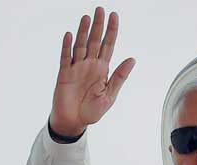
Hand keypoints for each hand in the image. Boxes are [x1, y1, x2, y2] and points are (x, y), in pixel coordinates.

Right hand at [49, 6, 134, 136]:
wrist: (75, 122)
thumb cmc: (92, 111)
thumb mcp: (110, 95)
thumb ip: (119, 76)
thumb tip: (132, 59)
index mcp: (102, 69)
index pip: (108, 45)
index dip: (111, 31)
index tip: (114, 16)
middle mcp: (90, 65)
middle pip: (94, 41)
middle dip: (98, 26)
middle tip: (100, 9)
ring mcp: (76, 68)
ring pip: (81, 46)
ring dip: (83, 32)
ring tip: (87, 17)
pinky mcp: (65, 74)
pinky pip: (66, 57)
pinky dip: (67, 46)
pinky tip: (70, 35)